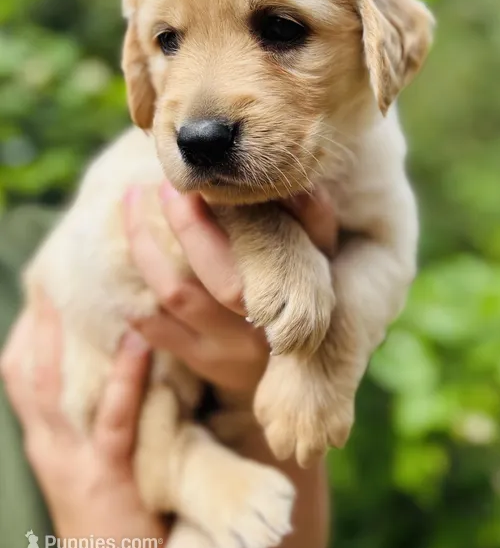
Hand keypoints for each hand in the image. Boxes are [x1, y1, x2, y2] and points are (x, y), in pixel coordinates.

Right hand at [1, 298, 164, 547]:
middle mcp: (49, 443)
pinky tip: (138, 342)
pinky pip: (114, 417)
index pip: (18, 375)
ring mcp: (75, 458)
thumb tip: (111, 354)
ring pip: (56, 389)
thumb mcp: (84, 456)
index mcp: (44, 436)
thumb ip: (87, 413)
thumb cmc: (108, 506)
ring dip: (65, 340)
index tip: (38, 288)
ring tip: (85, 292)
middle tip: (49, 276)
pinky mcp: (111, 472)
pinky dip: (124, 377)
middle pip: (27, 372)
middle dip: (35, 324)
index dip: (24, 331)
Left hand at [123, 183, 337, 399]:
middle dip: (157, 234)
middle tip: (149, 187)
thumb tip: (296, 185)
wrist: (308, 362)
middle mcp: (244, 335)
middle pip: (183, 289)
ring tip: (132, 204)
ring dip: (141, 251)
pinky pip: (154, 329)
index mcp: (277, 305)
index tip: (184, 187)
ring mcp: (218, 352)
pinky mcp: (200, 361)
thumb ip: (315, 219)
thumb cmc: (312, 291)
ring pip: (165, 303)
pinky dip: (135, 293)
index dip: (195, 227)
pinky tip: (126, 255)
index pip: (225, 269)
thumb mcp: (324, 257)